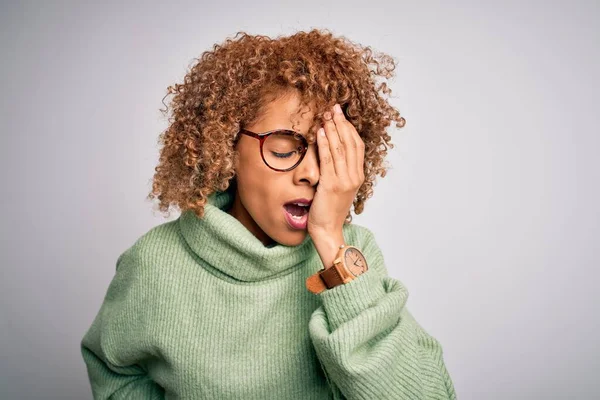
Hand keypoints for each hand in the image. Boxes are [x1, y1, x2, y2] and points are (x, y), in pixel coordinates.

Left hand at [307, 103, 364, 239]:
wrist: (328, 230)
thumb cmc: (329, 209)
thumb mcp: (338, 187)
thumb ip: (339, 170)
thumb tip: (330, 151)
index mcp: (358, 175)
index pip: (357, 145)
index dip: (349, 128)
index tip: (340, 114)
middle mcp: (354, 176)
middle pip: (350, 143)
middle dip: (341, 123)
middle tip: (333, 108)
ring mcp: (345, 180)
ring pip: (340, 148)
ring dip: (332, 129)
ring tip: (326, 115)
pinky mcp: (332, 185)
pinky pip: (328, 159)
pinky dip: (324, 143)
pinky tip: (319, 132)